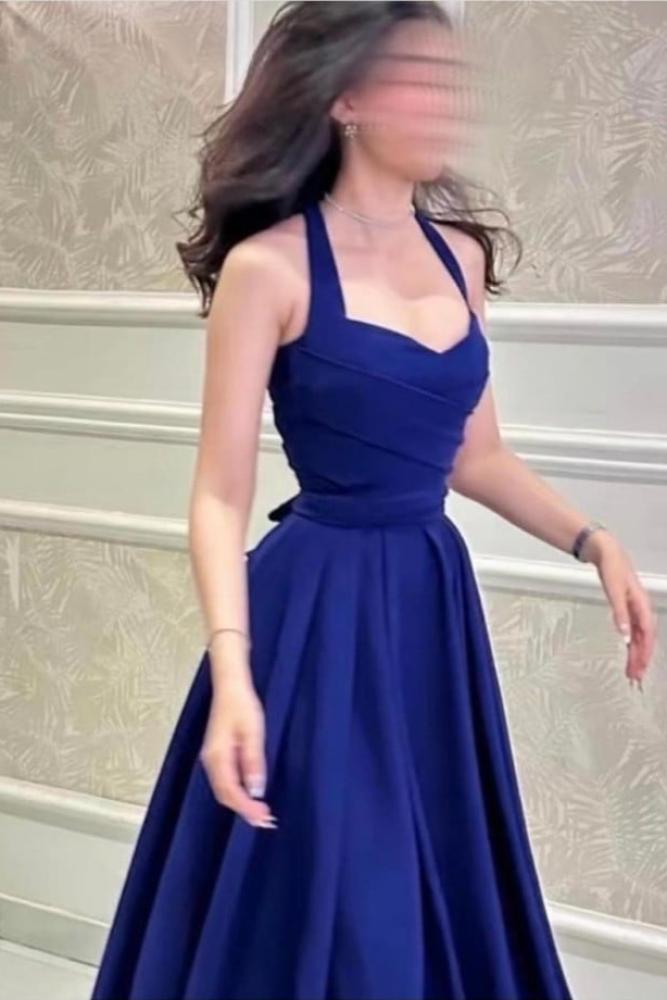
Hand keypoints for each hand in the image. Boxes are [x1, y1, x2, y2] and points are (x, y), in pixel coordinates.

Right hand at [199, 673, 277, 828]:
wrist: (230, 686)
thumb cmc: (242, 705)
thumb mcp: (252, 732)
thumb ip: (253, 762)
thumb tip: (256, 790)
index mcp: (217, 756)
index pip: (230, 792)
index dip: (246, 808)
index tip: (263, 818)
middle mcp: (210, 761)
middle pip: (224, 795)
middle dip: (244, 810)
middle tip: (265, 821)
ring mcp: (212, 758)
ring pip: (223, 789)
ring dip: (241, 803)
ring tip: (260, 813)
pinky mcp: (217, 754)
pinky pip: (224, 781)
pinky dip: (237, 792)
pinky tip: (250, 795)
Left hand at [584, 531, 657, 691]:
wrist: (608, 553)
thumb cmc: (613, 568)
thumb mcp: (614, 590)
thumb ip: (619, 613)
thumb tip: (623, 635)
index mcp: (642, 606)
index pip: (646, 636)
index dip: (644, 654)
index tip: (639, 669)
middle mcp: (641, 610)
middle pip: (644, 640)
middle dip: (641, 660)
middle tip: (634, 679)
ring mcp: (635, 610)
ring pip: (639, 638)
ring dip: (636, 654)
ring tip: (632, 672)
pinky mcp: (628, 609)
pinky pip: (633, 631)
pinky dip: (631, 644)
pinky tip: (628, 653)